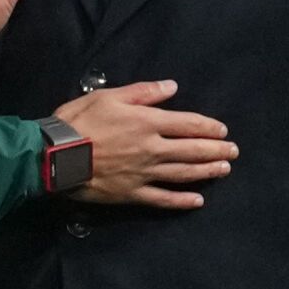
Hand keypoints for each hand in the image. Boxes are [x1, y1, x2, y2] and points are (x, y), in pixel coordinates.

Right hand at [53, 80, 234, 209]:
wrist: (54, 156)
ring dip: (207, 172)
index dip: (208, 127)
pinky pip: (163, 199)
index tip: (222, 130)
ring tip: (224, 170)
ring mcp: (144, 174)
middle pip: (192, 150)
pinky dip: (182, 200)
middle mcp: (152, 149)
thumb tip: (172, 87)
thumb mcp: (108, 96)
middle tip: (233, 151)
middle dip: (216, 150)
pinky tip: (197, 201)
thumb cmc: (79, 122)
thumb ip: (143, 93)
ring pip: (183, 174)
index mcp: (147, 123)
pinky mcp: (133, 194)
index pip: (188, 124)